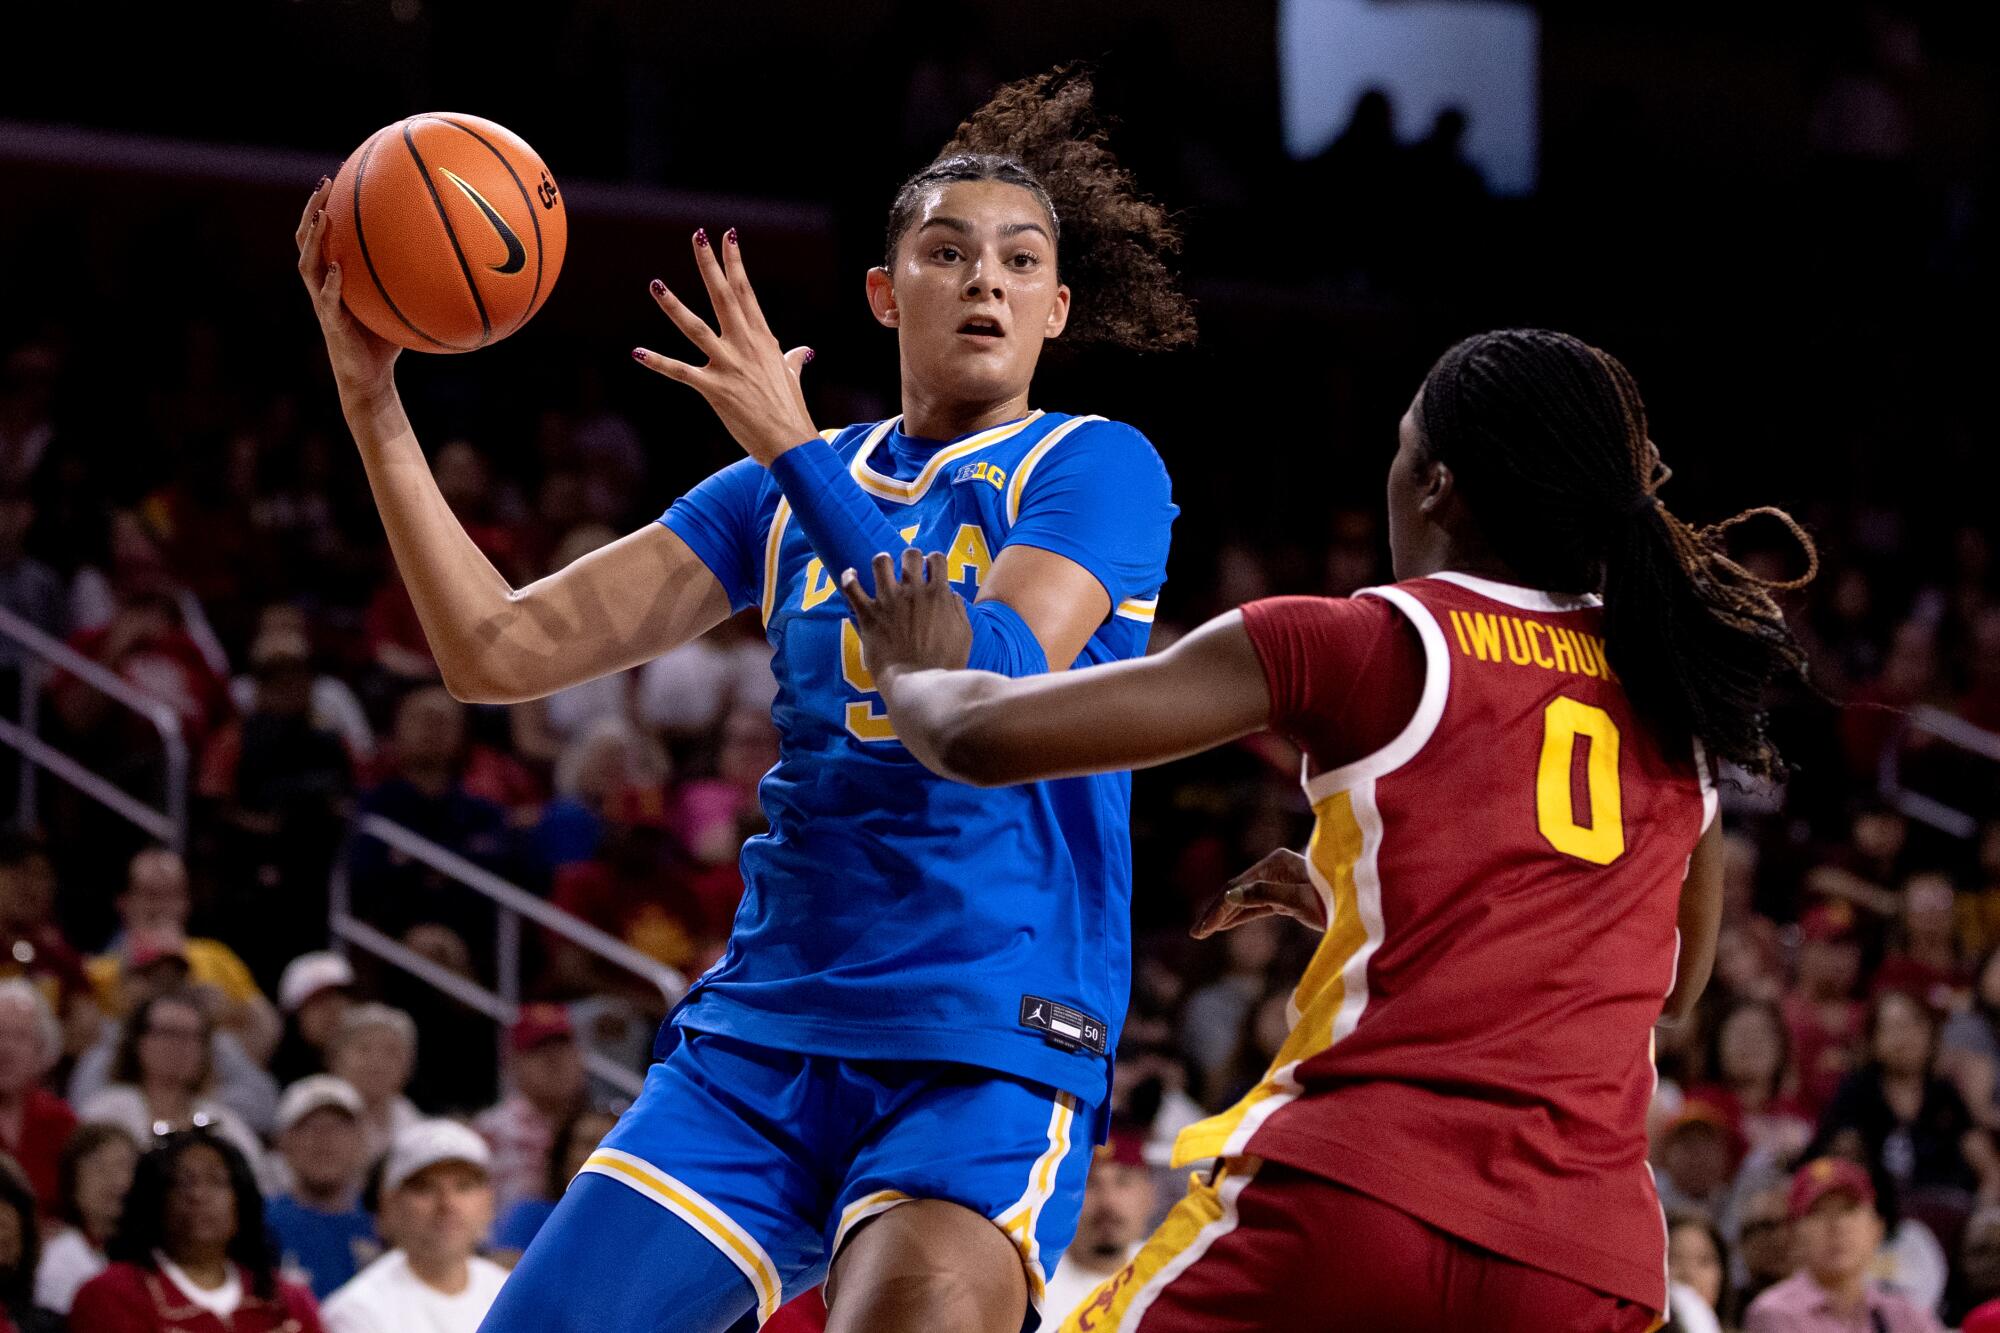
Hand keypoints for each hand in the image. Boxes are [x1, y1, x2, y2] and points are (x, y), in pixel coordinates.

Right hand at [296, 177, 400, 403]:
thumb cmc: (387, 340)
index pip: (325, 234)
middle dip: (313, 209)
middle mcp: (324, 284)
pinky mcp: (332, 324)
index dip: (326, 205)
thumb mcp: (402, 303)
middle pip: (307, 239)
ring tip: (323, 216)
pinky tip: (337, 267)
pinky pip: (327, 300)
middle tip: (324, 183)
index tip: (337, 175)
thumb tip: (452, 258)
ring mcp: (323, 304)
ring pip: (308, 264)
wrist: (371, 379)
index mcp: (336, 275)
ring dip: (314, 238)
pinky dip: (331, 283)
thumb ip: (415, 281)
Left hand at [633, 228, 818, 465]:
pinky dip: (658, 362)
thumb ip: (792, 359)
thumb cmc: (791, 410)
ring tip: (655, 283)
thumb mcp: (791, 377)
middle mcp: (745, 346)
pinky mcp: (715, 389)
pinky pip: (681, 372)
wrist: (792, 442)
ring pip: (696, 328)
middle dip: (710, 265)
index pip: (746, 292)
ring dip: (674, 306)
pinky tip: (637, 352)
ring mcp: (729, 366)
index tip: (727, 235)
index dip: (735, 262)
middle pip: (724, 296)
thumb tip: (802, 351)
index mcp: (762, 339)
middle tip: (697, 236)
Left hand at [840, 549, 971, 678]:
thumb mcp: (964, 634)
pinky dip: (849, 577)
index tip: (929, 570)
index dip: (932, 561)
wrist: (920, 684)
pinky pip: (851, 587)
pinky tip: (851, 575)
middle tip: (906, 569)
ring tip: (882, 569)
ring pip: (881, 561)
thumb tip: (951, 594)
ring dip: (882, 562)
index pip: (937, 559)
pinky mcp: (868, 615)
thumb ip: (958, 609)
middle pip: (910, 554)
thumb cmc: (945, 664)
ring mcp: (889, 601)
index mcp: (938, 594)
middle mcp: (914, 592)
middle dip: (909, 557)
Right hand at [1190, 848, 1327, 938]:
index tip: (1202, 929)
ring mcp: (1281, 881)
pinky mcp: (1288, 896)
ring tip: (1204, 932)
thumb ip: (1264, 895)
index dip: (1217, 908)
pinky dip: (1242, 916)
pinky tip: (1226, 925)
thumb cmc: (1336, 900)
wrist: (1365, 908)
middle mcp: (1276, 868)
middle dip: (1217, 912)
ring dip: (1226, 915)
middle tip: (1196, 933)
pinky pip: (1258, 906)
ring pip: (1246, 899)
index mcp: (1276, 862)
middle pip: (1238, 890)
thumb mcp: (1299, 899)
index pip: (1237, 886)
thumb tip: (1230, 894)